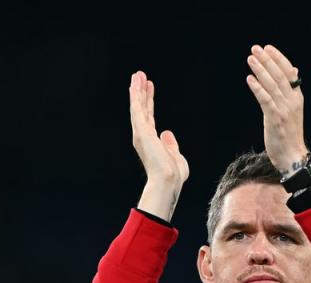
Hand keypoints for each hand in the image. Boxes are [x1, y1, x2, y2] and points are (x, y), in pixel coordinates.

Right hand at [129, 71, 188, 219]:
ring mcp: (141, 132)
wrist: (168, 180)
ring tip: (138, 74)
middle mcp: (143, 135)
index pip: (149, 116)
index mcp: (151, 141)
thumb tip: (167, 132)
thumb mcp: (175, 156)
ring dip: (137, 89)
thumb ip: (171, 144)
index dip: (148, 102)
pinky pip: (137, 109)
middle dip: (141, 92)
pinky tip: (135, 84)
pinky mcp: (141, 130)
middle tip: (140, 76)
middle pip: (142, 108)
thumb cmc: (173, 174)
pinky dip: (135, 96)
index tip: (149, 88)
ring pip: (138, 106)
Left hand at [246, 45, 307, 174]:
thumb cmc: (289, 134)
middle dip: (267, 61)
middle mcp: (292, 102)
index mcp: (297, 98)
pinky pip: (265, 100)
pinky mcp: (275, 119)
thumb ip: (290, 91)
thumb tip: (294, 71)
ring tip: (251, 59)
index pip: (289, 73)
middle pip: (279, 76)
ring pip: (272, 86)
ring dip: (260, 70)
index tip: (268, 48)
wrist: (292, 156)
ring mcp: (284, 110)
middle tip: (256, 48)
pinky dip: (258, 88)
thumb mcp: (293, 109)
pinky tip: (250, 79)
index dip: (278, 59)